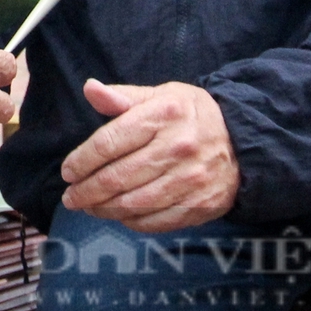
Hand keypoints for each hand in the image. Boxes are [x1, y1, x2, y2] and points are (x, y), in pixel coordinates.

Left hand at [59, 79, 239, 232]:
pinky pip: (155, 221)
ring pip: (133, 203)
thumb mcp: (159, 95)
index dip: (81, 161)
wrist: (243, 140)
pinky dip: (131, 221)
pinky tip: (118, 214)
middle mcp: (178, 148)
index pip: (109, 143)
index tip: (67, 172)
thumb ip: (122, 97)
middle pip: (117, 177)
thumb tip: (89, 88)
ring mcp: (191, 180)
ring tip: (88, 206)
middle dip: (85, 191)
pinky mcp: (200, 205)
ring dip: (102, 209)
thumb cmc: (189, 115)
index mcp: (163, 115)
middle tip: (70, 197)